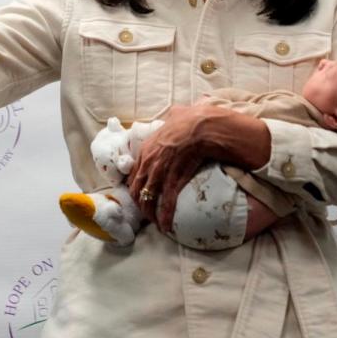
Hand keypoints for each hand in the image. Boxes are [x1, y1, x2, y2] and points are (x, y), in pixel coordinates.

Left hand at [128, 104, 270, 232]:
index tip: (141, 196)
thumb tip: (178, 110)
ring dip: (151, 214)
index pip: (134, 173)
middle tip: (148, 214)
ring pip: (149, 198)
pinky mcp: (173, 180)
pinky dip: (165, 216)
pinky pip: (167, 201)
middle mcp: (149, 162)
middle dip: (141, 204)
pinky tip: (167, 226)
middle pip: (137, 189)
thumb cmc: (192, 120)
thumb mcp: (176, 115)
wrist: (202, 127)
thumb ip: (173, 115)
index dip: (136, 187)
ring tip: (157, 224)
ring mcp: (160, 172)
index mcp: (147, 148)